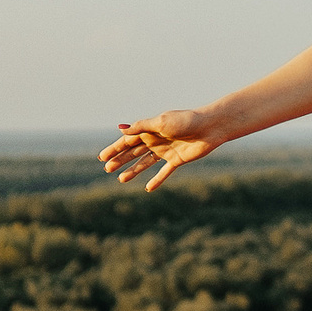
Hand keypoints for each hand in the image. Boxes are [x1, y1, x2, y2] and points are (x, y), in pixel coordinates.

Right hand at [100, 111, 220, 191]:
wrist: (210, 127)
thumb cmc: (185, 121)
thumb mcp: (161, 122)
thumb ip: (141, 127)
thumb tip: (120, 129)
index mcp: (149, 130)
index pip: (127, 141)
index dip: (114, 149)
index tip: (101, 157)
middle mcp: (156, 140)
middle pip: (133, 152)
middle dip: (120, 160)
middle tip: (107, 169)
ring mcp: (166, 151)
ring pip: (145, 163)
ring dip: (133, 170)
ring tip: (121, 179)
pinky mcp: (177, 160)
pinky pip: (164, 172)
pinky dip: (157, 180)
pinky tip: (148, 189)